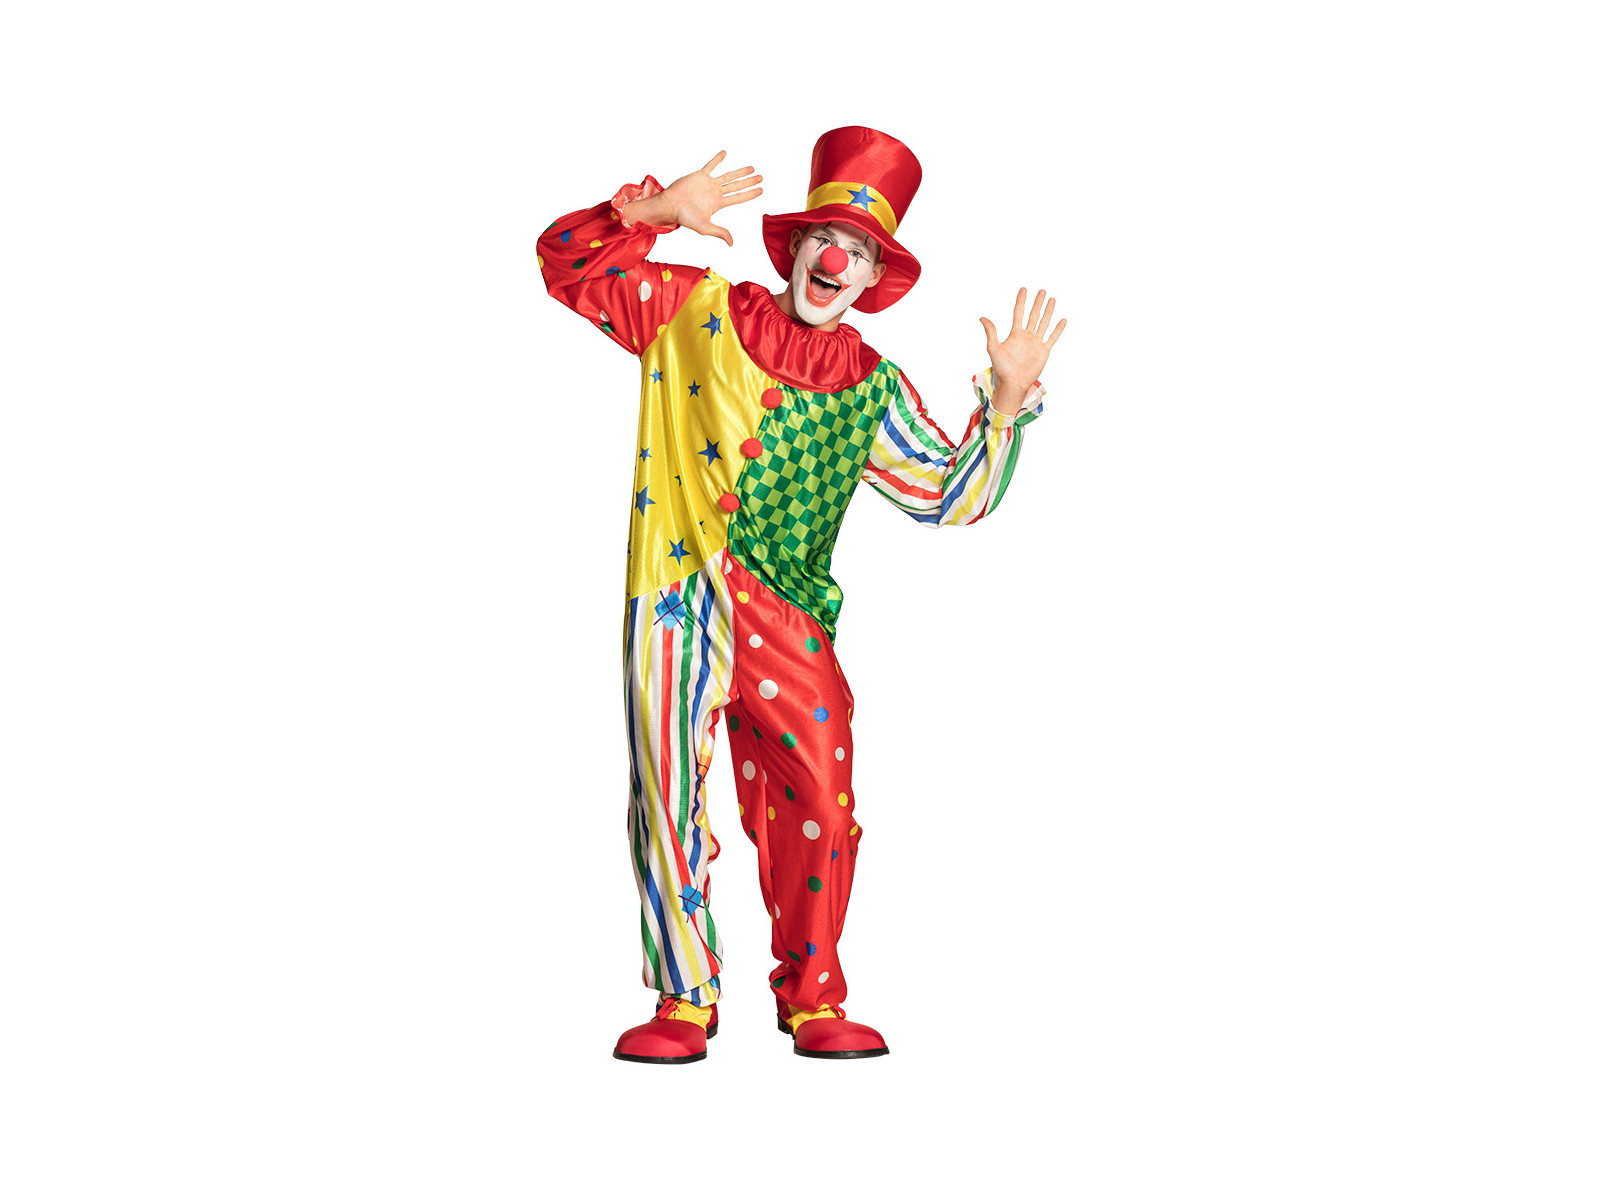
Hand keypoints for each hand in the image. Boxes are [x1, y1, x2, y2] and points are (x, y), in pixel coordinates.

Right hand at [630, 151, 762, 246]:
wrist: (670, 205)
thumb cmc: (685, 217)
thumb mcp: (705, 227)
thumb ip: (720, 232)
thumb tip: (732, 243)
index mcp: (718, 203)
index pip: (738, 198)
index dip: (750, 194)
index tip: (761, 190)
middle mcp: (715, 192)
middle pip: (737, 186)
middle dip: (749, 182)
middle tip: (761, 177)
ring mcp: (708, 183)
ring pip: (728, 176)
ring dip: (740, 172)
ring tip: (752, 167)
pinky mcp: (700, 176)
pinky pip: (711, 165)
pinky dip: (717, 159)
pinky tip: (725, 153)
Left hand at [979, 288, 1067, 413]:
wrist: (1013, 382)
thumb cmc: (1002, 367)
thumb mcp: (994, 348)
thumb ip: (991, 332)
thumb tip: (982, 318)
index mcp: (1015, 334)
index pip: (1019, 312)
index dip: (1021, 301)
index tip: (1024, 289)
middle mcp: (1026, 336)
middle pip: (1033, 315)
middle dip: (1037, 303)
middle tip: (1042, 291)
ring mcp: (1036, 343)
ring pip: (1044, 323)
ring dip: (1048, 312)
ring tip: (1052, 300)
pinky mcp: (1044, 351)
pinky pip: (1052, 337)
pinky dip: (1058, 329)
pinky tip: (1062, 320)